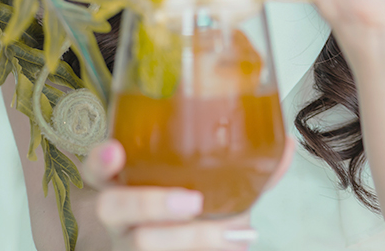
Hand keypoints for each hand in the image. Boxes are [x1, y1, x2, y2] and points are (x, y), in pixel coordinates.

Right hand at [83, 138, 293, 249]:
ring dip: (185, 238)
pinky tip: (233, 244)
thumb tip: (286, 143)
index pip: (98, 165)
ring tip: (223, 231)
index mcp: (130, 178)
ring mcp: (129, 242)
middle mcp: (121, 213)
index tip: (115, 151)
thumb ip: (250, 165)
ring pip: (138, 243)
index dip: (100, 159)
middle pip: (110, 207)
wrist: (195, 247)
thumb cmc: (197, 208)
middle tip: (192, 201)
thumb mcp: (218, 184)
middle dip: (148, 203)